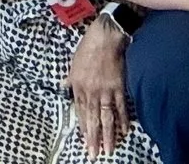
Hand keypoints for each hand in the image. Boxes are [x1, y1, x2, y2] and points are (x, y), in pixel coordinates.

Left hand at [69, 13, 129, 156]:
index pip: (79, 111)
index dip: (82, 127)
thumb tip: (63, 86)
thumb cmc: (88, 47)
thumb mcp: (73, 63)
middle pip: (92, 119)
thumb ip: (69, 78)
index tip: (84, 141)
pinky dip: (123, 120)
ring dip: (108, 135)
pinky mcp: (119, 88)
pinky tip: (125, 132)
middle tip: (93, 155)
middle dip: (93, 138)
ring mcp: (105, 91)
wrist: (105, 37)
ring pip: (106, 118)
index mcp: (78, 86)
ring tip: (109, 150)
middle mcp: (91, 92)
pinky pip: (121, 108)